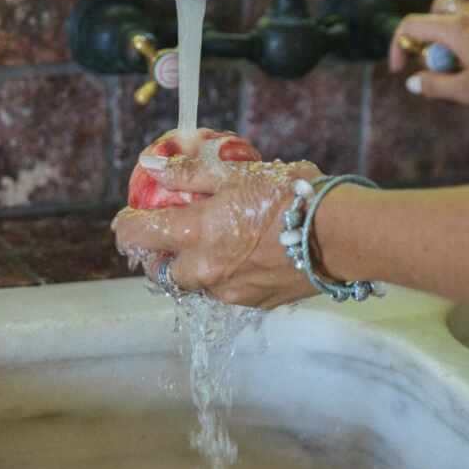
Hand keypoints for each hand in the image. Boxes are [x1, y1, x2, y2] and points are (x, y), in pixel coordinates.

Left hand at [112, 156, 321, 308]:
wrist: (341, 236)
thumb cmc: (292, 196)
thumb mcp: (237, 174)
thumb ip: (190, 174)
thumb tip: (152, 165)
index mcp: (197, 234)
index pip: (140, 237)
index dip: (127, 227)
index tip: (128, 218)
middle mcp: (206, 270)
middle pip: (163, 272)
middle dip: (159, 256)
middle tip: (169, 235)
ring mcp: (231, 292)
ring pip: (196, 285)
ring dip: (194, 267)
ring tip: (213, 244)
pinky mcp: (257, 303)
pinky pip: (228, 292)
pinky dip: (225, 276)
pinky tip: (245, 256)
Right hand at [389, 0, 468, 109]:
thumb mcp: (467, 92)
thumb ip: (436, 85)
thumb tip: (413, 82)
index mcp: (456, 29)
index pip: (412, 24)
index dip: (398, 46)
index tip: (401, 70)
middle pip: (437, 5)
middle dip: (426, 28)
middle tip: (434, 56)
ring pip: (462, 12)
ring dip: (452, 35)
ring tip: (463, 66)